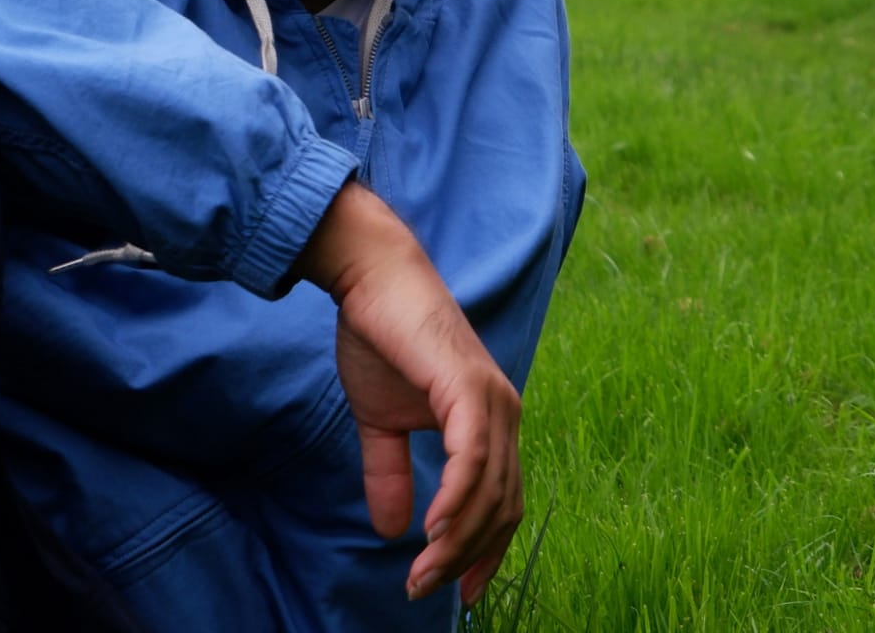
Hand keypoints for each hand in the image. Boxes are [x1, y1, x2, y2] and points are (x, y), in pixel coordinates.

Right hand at [294, 181, 522, 606]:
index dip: (484, 551)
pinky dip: (457, 500)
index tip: (460, 593)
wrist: (371, 280)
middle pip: (500, 507)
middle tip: (425, 590)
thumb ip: (389, 473)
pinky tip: (433, 530)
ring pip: (489, 491)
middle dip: (466, 558)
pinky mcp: (468, 387)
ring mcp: (491, 399)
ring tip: (423, 575)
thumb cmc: (380, 339)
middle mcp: (503, 412)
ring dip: (456, 541)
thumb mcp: (380, 422)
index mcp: (490, 420)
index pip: (502, 502)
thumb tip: (393, 530)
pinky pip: (473, 459)